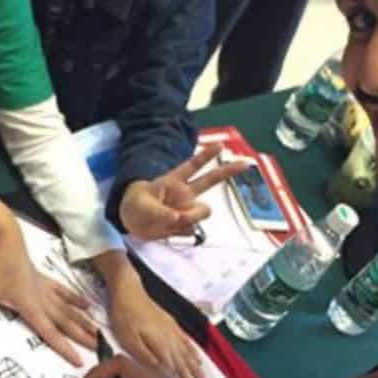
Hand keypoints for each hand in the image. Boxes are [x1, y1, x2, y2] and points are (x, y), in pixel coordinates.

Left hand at [0, 204, 95, 365]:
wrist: (5, 239)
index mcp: (31, 306)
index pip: (50, 332)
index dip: (64, 347)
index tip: (79, 360)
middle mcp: (42, 300)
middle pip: (65, 322)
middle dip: (81, 336)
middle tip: (98, 348)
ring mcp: (45, 288)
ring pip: (68, 309)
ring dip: (82, 320)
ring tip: (97, 331)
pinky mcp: (44, 278)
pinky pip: (63, 292)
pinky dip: (75, 298)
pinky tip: (86, 304)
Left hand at [110, 277, 206, 377]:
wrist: (130, 292)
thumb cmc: (126, 315)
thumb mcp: (128, 338)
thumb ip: (144, 356)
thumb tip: (157, 371)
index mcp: (160, 346)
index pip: (175, 370)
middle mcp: (171, 340)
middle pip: (184, 364)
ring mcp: (173, 332)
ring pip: (188, 355)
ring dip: (196, 370)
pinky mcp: (172, 325)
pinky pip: (187, 342)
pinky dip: (193, 353)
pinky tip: (198, 359)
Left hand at [118, 145, 247, 240]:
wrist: (132, 223)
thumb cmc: (136, 206)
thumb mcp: (142, 207)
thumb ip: (161, 212)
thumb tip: (179, 218)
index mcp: (174, 182)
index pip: (192, 166)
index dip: (206, 155)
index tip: (221, 145)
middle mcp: (185, 194)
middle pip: (210, 181)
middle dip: (227, 172)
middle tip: (245, 163)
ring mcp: (187, 210)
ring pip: (203, 212)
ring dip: (191, 217)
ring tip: (171, 221)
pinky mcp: (185, 225)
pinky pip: (191, 230)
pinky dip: (180, 232)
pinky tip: (167, 229)